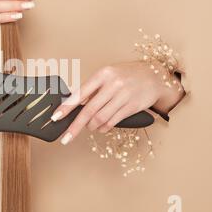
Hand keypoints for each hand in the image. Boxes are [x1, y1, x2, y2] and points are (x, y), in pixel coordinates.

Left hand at [51, 61, 184, 144]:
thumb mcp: (108, 76)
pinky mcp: (132, 106)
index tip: (56, 117)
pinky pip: (112, 122)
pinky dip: (103, 127)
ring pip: (100, 118)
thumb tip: (74, 106)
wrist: (155, 76)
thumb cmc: (127, 75)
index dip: (66, 107)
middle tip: (66, 137)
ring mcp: (123, 96)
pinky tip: (101, 127)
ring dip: (91, 126)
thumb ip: (93, 90)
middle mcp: (112, 84)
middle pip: (88, 110)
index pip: (80, 93)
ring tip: (90, 126)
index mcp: (103, 74)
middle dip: (75, 126)